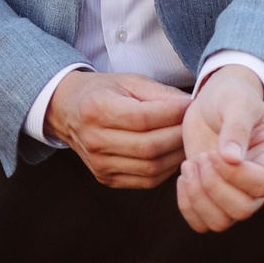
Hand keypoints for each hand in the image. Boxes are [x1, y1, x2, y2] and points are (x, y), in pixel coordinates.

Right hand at [45, 70, 190, 189]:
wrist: (69, 112)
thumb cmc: (103, 92)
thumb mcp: (129, 81)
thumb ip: (160, 93)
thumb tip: (192, 105)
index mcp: (97, 109)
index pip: (142, 118)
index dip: (172, 114)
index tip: (191, 105)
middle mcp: (95, 141)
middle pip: (149, 147)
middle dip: (179, 135)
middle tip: (194, 124)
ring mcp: (99, 165)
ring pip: (150, 168)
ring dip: (176, 155)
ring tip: (187, 139)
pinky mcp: (107, 179)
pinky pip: (146, 181)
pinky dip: (166, 169)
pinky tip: (173, 154)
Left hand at [176, 63, 263, 232]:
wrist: (212, 102)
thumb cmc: (231, 96)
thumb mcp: (236, 102)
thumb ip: (236, 127)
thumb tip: (232, 158)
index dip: (236, 174)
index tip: (215, 152)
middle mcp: (259, 181)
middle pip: (244, 209)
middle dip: (214, 186)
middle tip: (200, 157)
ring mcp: (237, 193)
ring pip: (222, 222)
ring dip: (199, 197)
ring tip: (189, 165)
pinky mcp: (214, 198)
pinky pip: (203, 223)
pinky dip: (188, 206)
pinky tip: (183, 178)